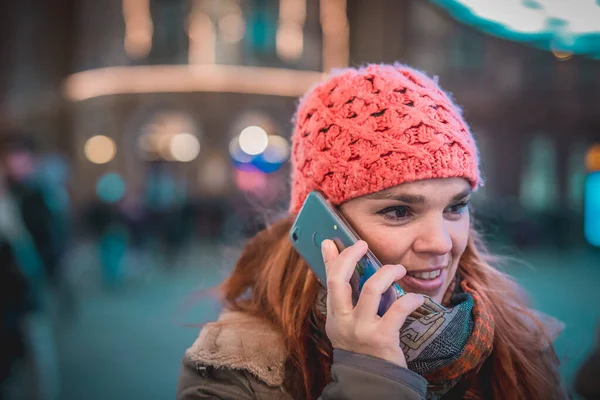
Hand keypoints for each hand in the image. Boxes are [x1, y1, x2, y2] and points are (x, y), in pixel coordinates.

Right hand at [321, 239, 423, 366]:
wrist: (373, 382)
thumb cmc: (364, 348)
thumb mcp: (349, 325)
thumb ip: (350, 301)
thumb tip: (354, 274)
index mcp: (335, 316)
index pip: (328, 281)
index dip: (329, 259)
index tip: (331, 241)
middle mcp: (343, 321)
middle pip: (340, 281)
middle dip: (350, 257)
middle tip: (362, 244)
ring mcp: (361, 329)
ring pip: (370, 289)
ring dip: (386, 273)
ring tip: (398, 268)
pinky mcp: (382, 338)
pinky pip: (398, 310)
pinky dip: (411, 300)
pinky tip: (417, 298)